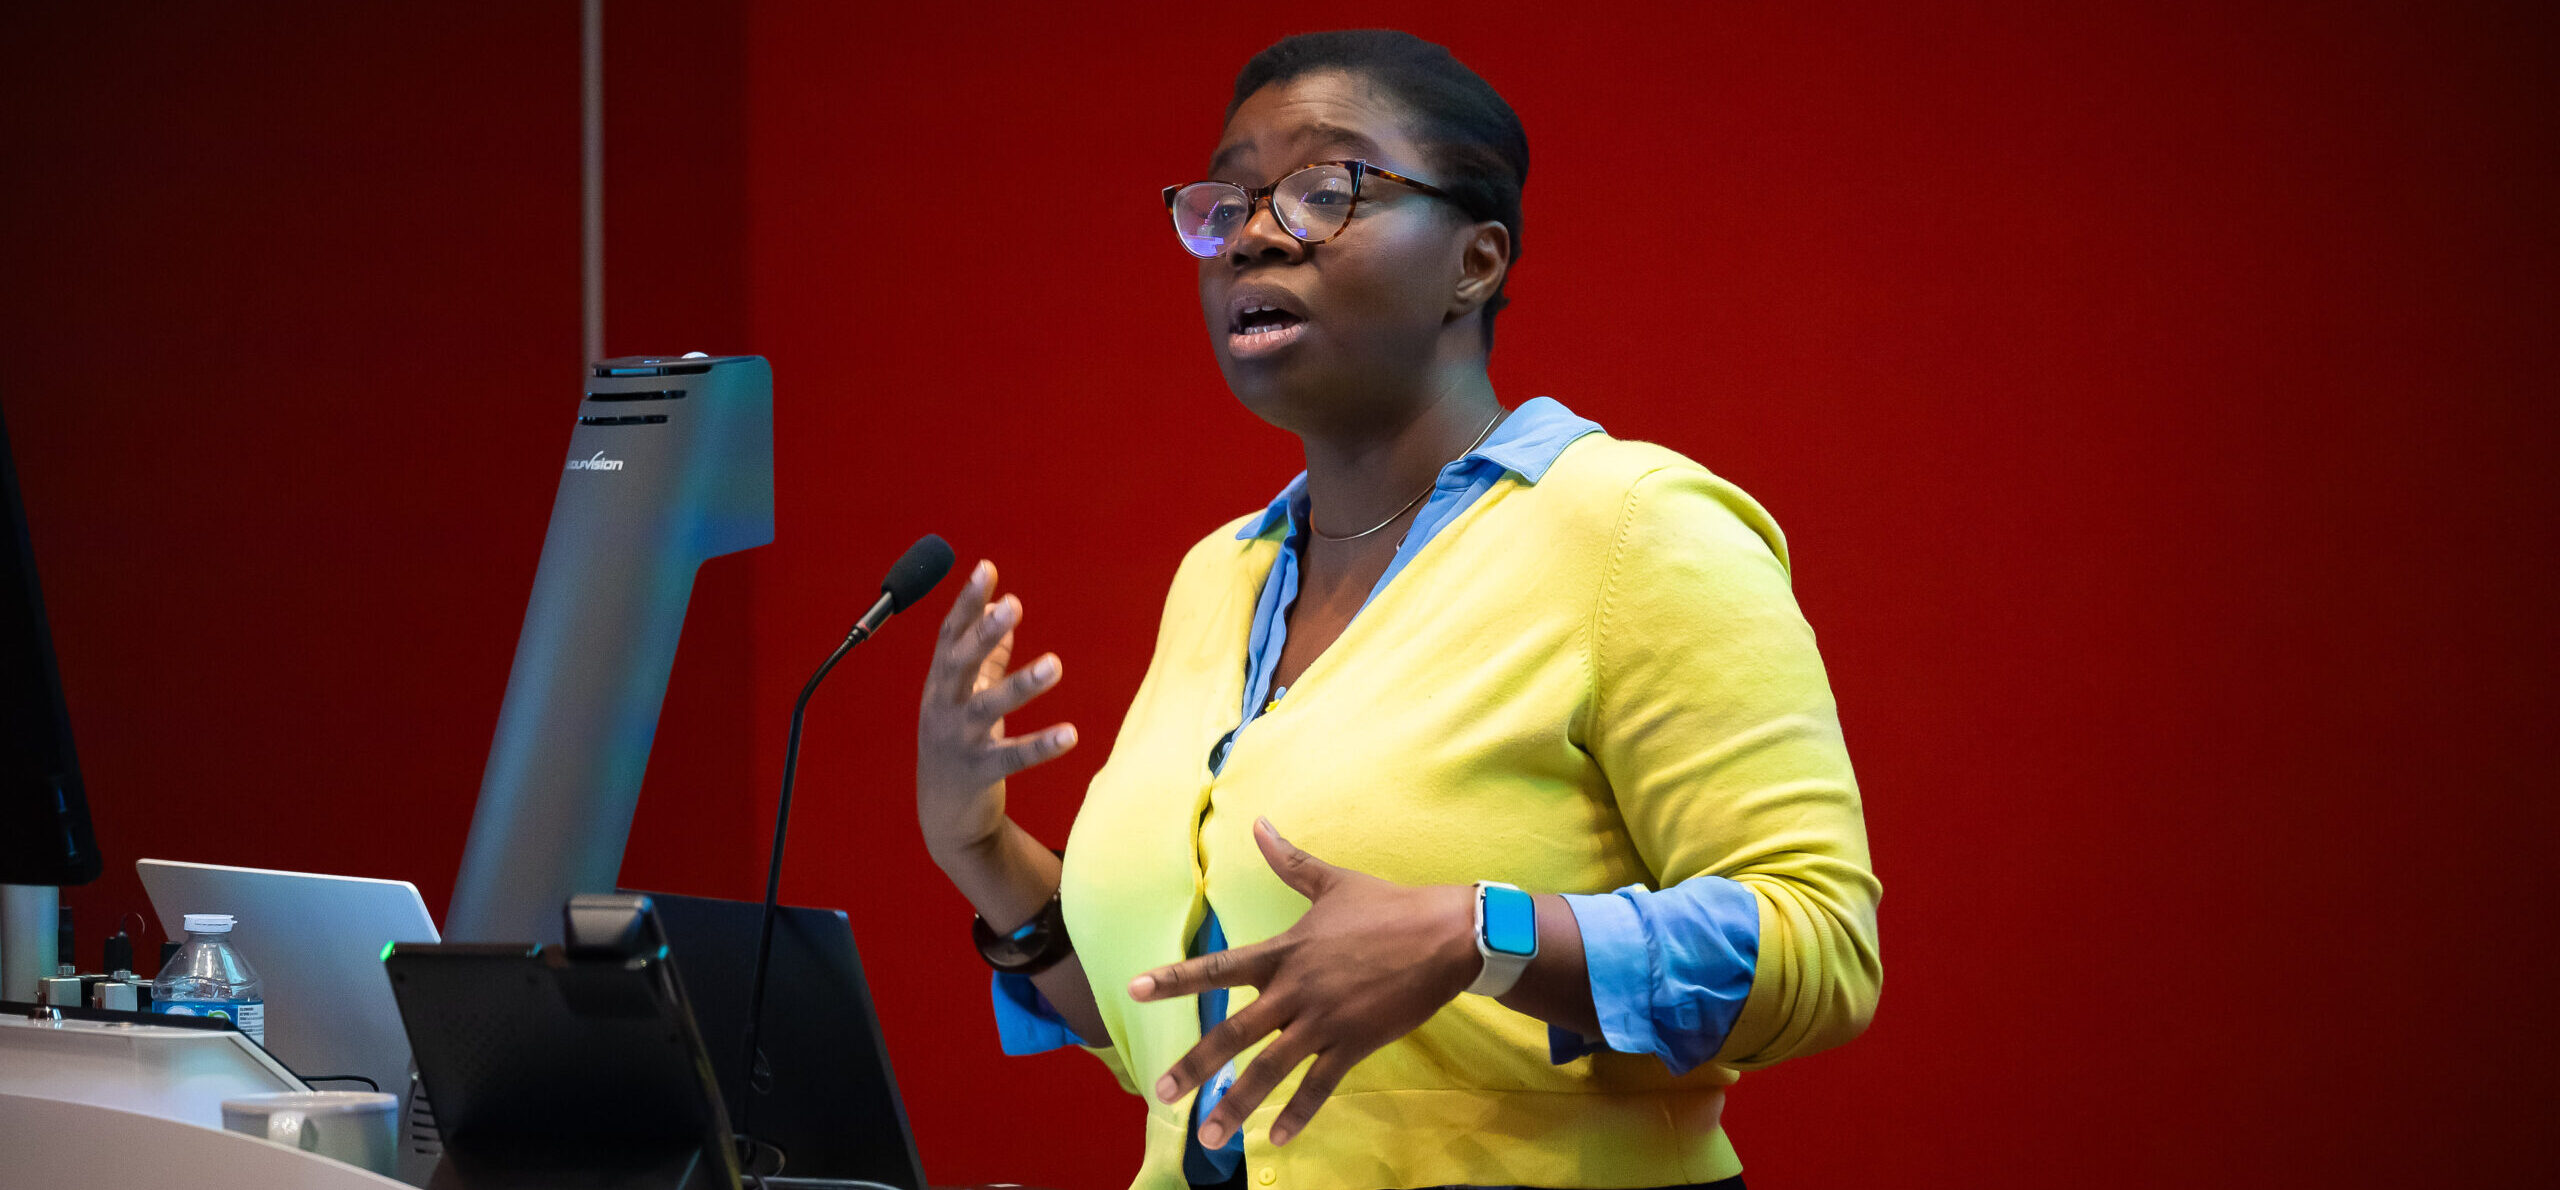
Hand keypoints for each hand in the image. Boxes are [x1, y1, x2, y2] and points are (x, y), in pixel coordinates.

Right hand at [915, 560, 1076, 868]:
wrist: (943, 814)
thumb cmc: (958, 743)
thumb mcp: (965, 696)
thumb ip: (985, 656)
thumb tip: (1002, 609)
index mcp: (941, 683)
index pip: (951, 635)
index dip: (968, 602)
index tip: (987, 568)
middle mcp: (943, 707)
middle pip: (961, 663)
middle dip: (985, 632)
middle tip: (1014, 604)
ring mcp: (958, 740)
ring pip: (988, 707)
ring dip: (1022, 685)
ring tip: (1055, 664)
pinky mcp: (979, 773)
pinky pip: (1012, 757)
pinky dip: (1041, 745)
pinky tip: (1071, 734)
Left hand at [1129, 818, 1479, 1147]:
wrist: (1446, 934)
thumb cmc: (1389, 906)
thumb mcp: (1332, 880)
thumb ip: (1288, 860)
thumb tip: (1258, 823)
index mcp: (1285, 952)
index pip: (1218, 967)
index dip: (1174, 979)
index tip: (1134, 989)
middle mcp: (1296, 989)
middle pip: (1234, 1033)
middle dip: (1194, 1066)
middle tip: (1161, 1094)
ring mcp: (1324, 1020)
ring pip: (1270, 1069)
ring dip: (1238, 1105)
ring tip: (1210, 1137)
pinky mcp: (1355, 1043)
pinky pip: (1320, 1085)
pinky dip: (1299, 1113)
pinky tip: (1278, 1139)